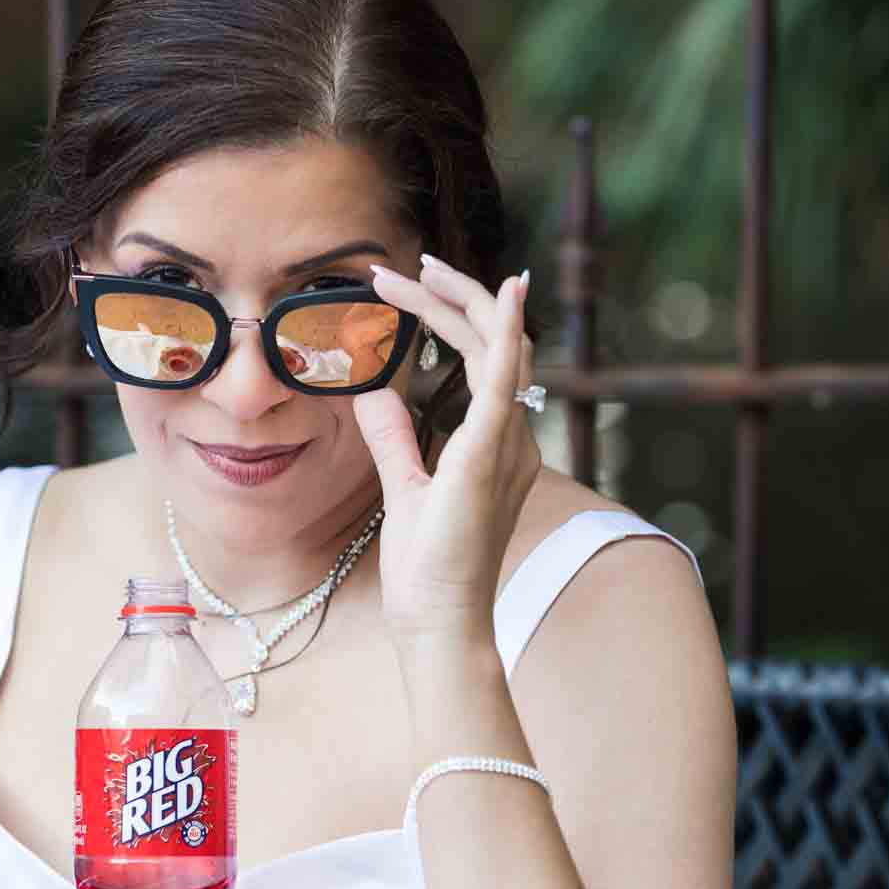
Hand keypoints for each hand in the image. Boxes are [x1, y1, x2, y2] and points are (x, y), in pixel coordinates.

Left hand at [353, 261, 541, 647]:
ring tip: (422, 269)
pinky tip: (506, 292)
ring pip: (498, 348)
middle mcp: (513, 438)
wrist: (441, 623)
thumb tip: (376, 392)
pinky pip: (505, 384)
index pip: (482, 359)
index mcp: (498, 444)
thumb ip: (394, 437)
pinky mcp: (491, 456)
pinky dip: (507, 333)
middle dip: (455, 296)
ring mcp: (508, 445)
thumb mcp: (403, 487)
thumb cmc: (428, 570)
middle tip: (411, 265)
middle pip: (494, 343)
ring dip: (462, 303)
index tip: (405, 287)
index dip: (449, 317)